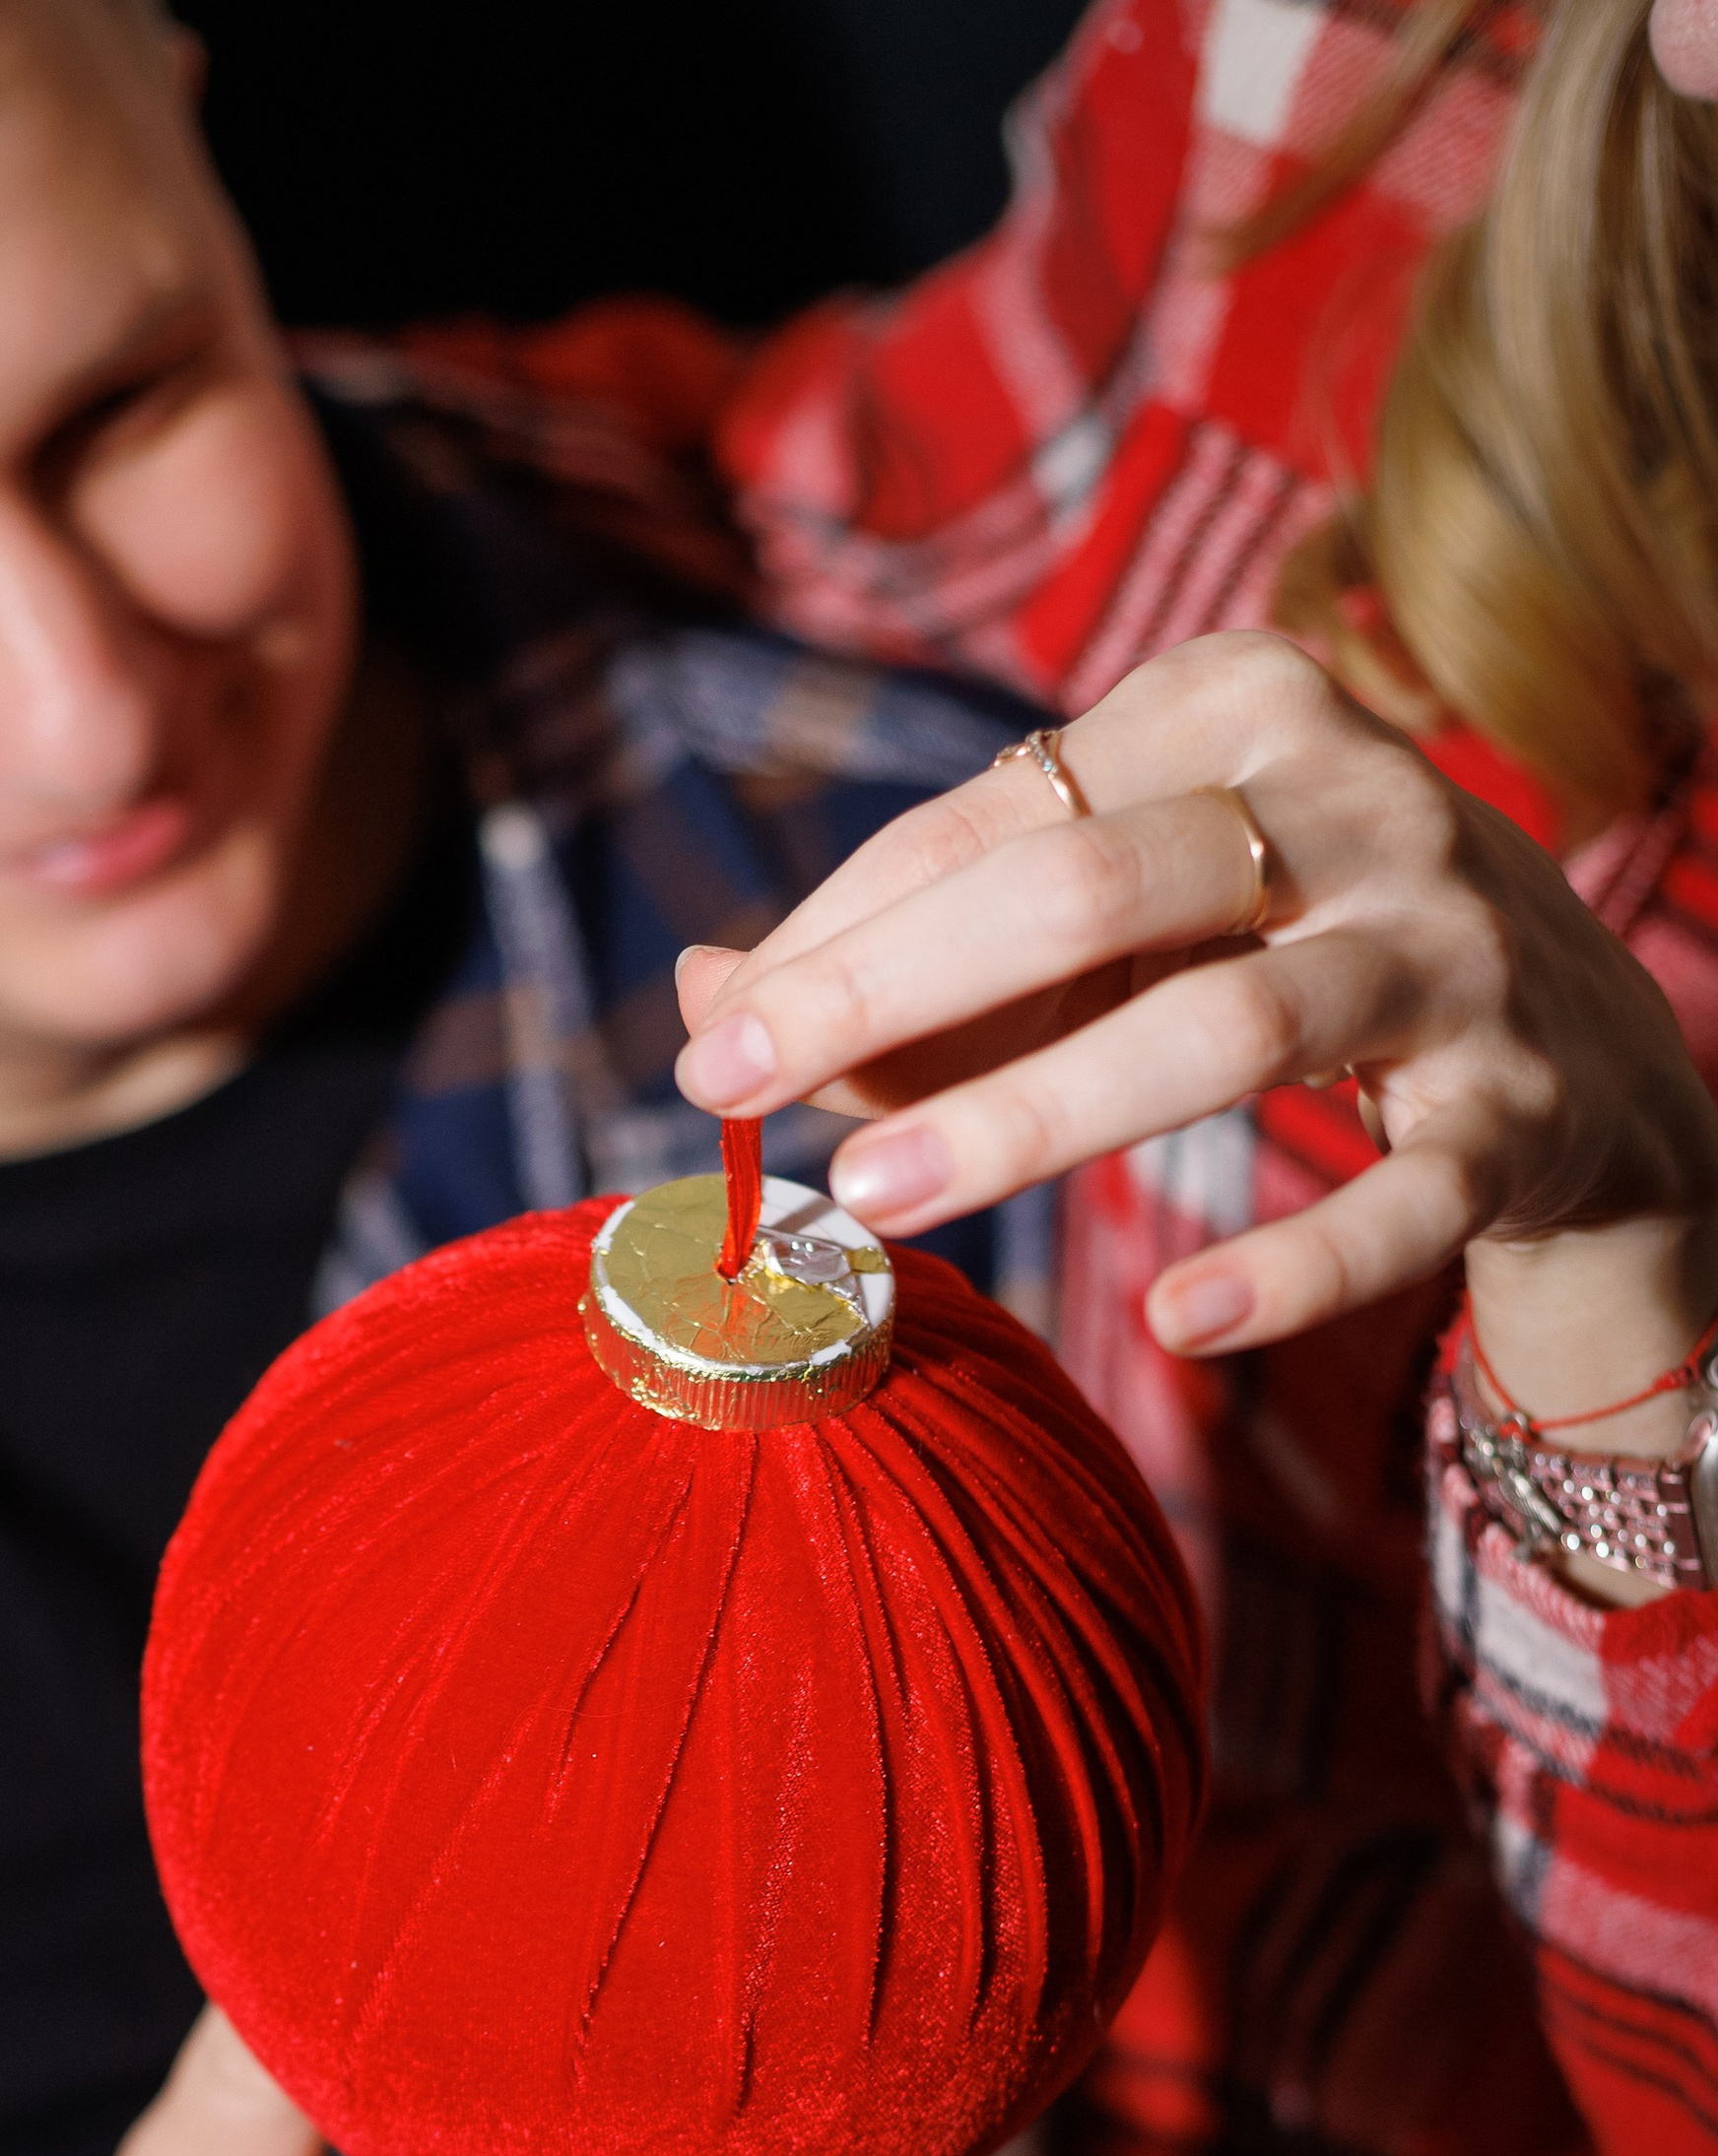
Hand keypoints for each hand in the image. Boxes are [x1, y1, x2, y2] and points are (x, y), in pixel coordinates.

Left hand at [676, 630, 1717, 1563]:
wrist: (1578, 1050)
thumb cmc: (1276, 967)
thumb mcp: (1107, 937)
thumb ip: (913, 964)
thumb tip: (698, 991)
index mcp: (1238, 708)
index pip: (994, 821)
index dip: (838, 933)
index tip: (715, 1040)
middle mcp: (1357, 801)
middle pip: (1086, 888)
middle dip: (891, 992)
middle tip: (740, 1091)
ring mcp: (1451, 951)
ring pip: (1225, 1029)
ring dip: (1031, 1117)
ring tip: (875, 1201)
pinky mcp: (1520, 1109)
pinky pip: (1400, 1194)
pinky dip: (1289, 1262)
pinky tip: (1173, 1324)